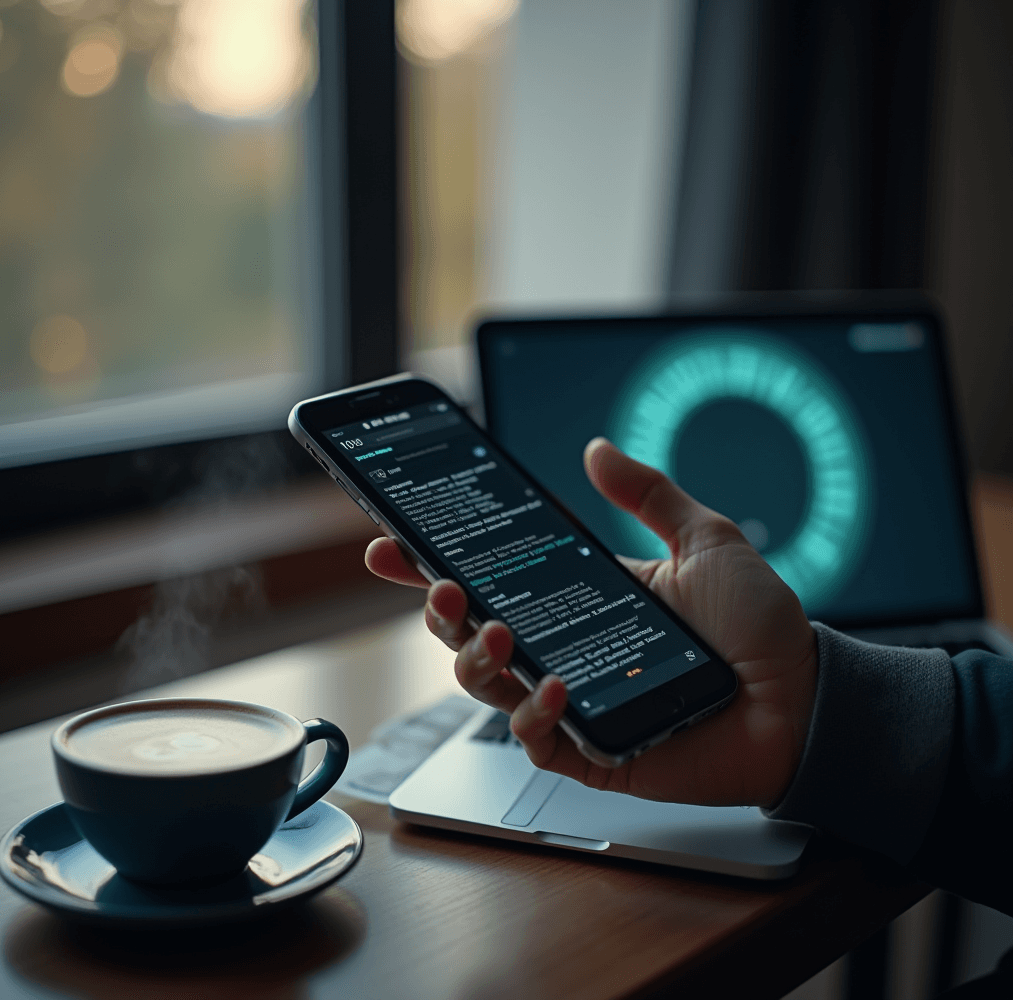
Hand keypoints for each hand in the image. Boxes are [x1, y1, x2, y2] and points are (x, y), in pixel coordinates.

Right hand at [366, 438, 817, 808]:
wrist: (803, 699)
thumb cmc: (757, 624)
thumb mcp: (705, 540)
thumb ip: (649, 493)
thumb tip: (596, 447)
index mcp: (579, 597)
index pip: (493, 576)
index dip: (434, 562)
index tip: (393, 541)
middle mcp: (564, 647)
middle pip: (471, 631)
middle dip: (439, 608)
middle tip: (445, 587)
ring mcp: (572, 700)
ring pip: (487, 685)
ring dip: (474, 658)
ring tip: (496, 632)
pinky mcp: (591, 749)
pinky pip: (536, 740)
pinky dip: (533, 715)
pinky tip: (557, 689)